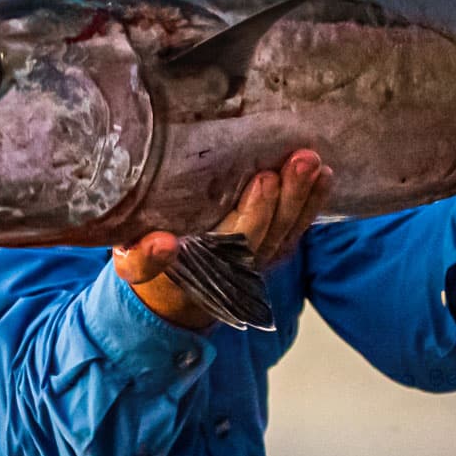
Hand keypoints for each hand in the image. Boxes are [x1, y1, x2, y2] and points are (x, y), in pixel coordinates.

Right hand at [112, 149, 332, 328]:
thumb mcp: (131, 265)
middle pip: (270, 233)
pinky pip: (294, 230)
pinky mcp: (268, 249)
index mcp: (201, 268)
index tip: (264, 179)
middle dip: (289, 197)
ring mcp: (255, 259)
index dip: (254, 212)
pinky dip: (311, 204)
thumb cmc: (147, 265)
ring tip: (316, 163)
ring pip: (287, 231)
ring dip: (305, 197)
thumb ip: (142, 259)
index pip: (235, 242)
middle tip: (301, 159)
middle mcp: (235, 267)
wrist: (169, 295)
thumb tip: (162, 244)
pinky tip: (323, 175)